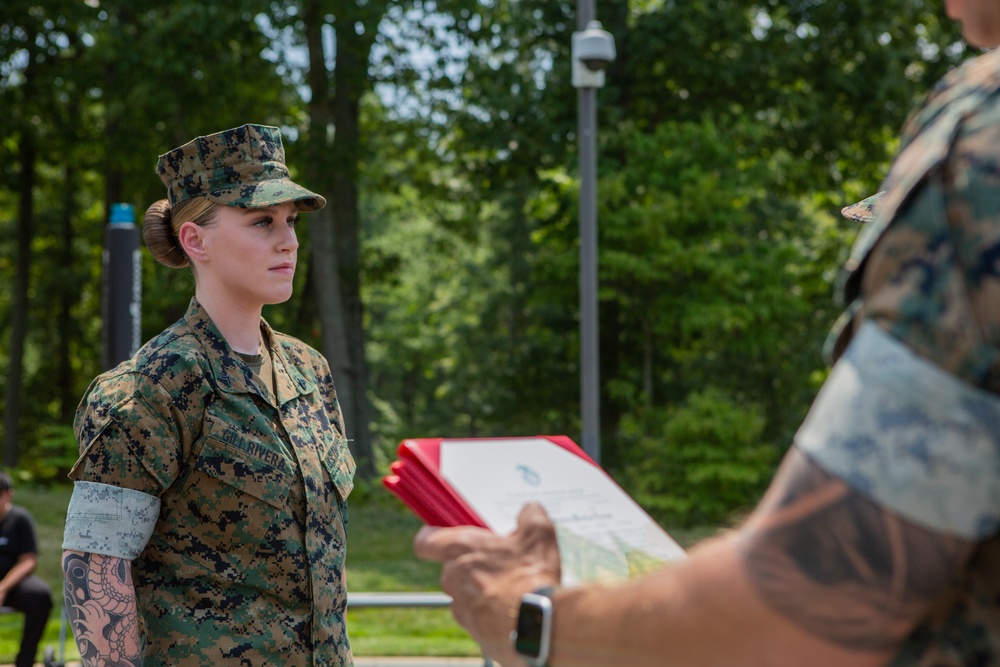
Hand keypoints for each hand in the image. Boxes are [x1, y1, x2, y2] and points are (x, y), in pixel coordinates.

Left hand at [414, 503, 561, 665]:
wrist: (538, 622)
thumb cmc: (531, 574)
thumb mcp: (538, 532)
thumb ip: (529, 514)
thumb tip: (528, 510)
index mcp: (461, 548)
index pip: (425, 542)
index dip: (431, 538)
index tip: (442, 537)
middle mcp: (453, 577)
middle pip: (450, 567)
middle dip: (470, 564)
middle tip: (497, 561)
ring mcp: (460, 606)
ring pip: (463, 592)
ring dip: (479, 588)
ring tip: (509, 587)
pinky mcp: (472, 629)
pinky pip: (474, 615)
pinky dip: (488, 611)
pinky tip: (511, 607)